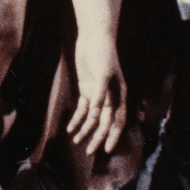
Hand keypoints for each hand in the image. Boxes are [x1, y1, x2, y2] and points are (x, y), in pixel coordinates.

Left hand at [66, 32, 127, 154]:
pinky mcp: (87, 89)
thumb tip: (96, 113)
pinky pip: (82, 109)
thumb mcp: (102, 73)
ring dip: (84, 130)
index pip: (117, 120)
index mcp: (119, 95)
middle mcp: (110, 97)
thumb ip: (99, 93)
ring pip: (92, 118)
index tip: (107, 150)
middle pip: (104, 122)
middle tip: (89, 152)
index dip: (112, 136)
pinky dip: (77, 119)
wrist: (94, 38)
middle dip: (97, 138)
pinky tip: (70, 129)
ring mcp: (98, 94)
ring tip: (76, 142)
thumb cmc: (102, 54)